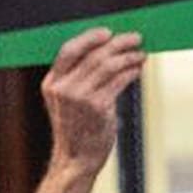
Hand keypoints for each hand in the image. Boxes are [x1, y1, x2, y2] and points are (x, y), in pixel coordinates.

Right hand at [41, 27, 144, 175]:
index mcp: (51, 83)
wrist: (76, 160)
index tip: (108, 32)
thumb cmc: (76, 129)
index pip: (68, 50)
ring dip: (128, 57)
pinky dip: (131, 71)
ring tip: (141, 54)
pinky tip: (138, 69)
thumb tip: (108, 52)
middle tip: (135, 38)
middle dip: (118, 43)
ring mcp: (79, 99)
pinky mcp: (98, 108)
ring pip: (108, 65)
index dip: (89, 38)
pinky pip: (119, 81)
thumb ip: (78, 78)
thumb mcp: (66, 102)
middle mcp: (63, 89)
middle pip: (93, 55)